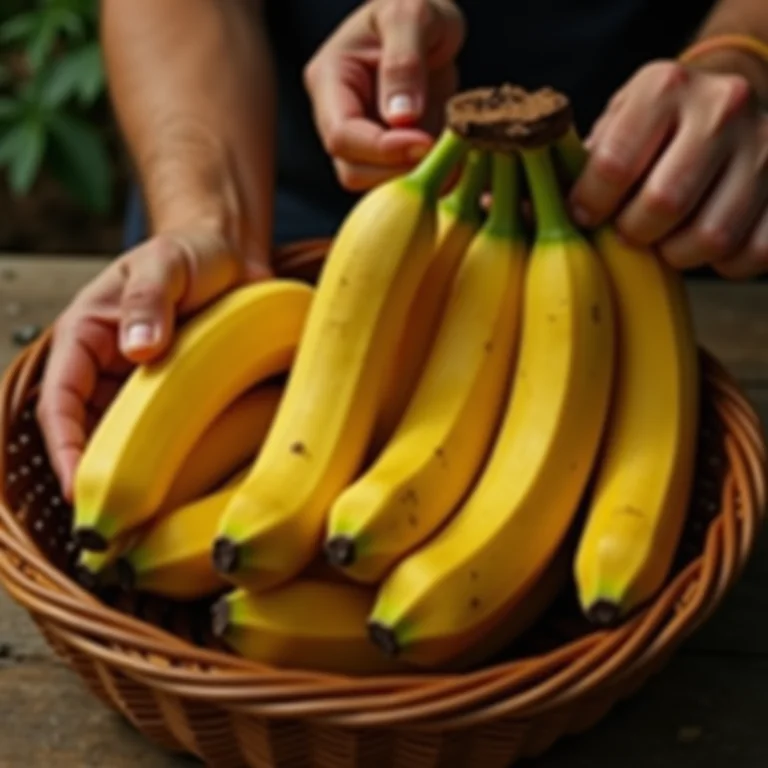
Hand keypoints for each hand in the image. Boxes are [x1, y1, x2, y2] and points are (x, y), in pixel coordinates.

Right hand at [36, 224, 270, 501]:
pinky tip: (183, 490)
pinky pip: (165, 434)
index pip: (61, 401)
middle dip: (95, 476)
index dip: (64, 446)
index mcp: (87, 337)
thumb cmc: (191, 253)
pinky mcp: (177, 395)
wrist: (230, 254)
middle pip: (89, 431)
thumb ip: (150, 299)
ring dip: (131, 477)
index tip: (77, 488)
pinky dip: (168, 461)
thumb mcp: (167, 264)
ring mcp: (143, 386)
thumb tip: (139, 349)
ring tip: (145, 522)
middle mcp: (109, 368)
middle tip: (114, 524)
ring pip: (125, 440)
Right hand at [303, 0, 464, 190]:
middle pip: (352, 169)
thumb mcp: (413, 14)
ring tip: (453, 157)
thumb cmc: (417, 6)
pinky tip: (453, 163)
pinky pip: (401, 181)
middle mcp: (338, 116)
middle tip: (443, 155)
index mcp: (329, 80)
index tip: (425, 143)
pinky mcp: (388, 155)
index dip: (381, 149)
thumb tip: (400, 118)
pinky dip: (428, 179)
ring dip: (414, 179)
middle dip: (397, 170)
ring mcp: (362, 139)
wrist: (433, 23)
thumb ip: (404, 61)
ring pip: (375, 183)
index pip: (341, 135)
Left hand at [569, 59, 767, 277]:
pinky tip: (704, 246)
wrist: (727, 105)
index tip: (585, 216)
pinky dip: (722, 266)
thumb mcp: (612, 130)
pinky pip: (751, 255)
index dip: (589, 205)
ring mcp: (764, 147)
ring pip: (711, 237)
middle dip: (633, 234)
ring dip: (676, 256)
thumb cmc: (652, 132)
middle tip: (628, 232)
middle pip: (663, 204)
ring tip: (664, 240)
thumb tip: (499, 206)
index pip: (612, 164)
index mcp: (663, 88)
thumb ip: (568, 169)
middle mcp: (720, 108)